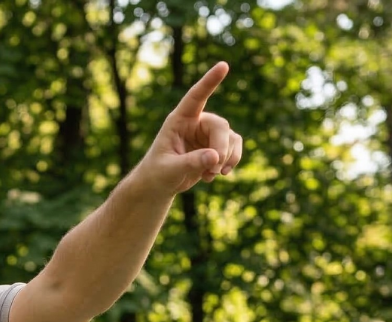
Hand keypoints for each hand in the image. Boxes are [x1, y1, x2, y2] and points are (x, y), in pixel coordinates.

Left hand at [142, 61, 242, 193]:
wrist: (158, 185)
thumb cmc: (157, 174)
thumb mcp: (169, 169)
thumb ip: (190, 163)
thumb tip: (215, 157)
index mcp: (179, 120)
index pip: (195, 97)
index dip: (209, 82)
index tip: (223, 65)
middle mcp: (196, 122)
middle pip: (220, 126)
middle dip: (221, 148)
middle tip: (215, 168)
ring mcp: (208, 134)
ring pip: (230, 138)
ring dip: (226, 158)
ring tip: (211, 175)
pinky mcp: (216, 146)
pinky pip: (234, 148)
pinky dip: (231, 162)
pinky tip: (218, 175)